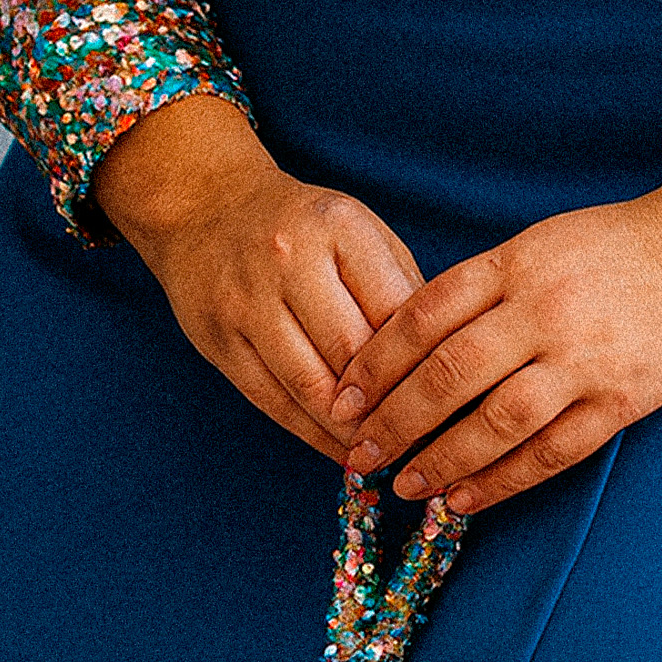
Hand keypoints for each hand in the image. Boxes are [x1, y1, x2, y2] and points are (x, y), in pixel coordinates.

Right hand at [93, 96, 423, 460]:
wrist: (206, 206)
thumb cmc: (304, 226)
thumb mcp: (361, 233)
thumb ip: (401, 288)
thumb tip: (443, 363)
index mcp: (339, 227)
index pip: (396, 311)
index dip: (427, 363)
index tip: (455, 402)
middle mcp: (289, 261)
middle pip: (353, 352)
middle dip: (393, 405)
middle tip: (429, 443)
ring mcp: (247, 303)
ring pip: (311, 386)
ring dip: (353, 432)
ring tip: (388, 455)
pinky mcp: (218, 341)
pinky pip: (273, 402)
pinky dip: (312, 434)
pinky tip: (342, 451)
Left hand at [330, 127, 661, 510]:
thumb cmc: (611, 247)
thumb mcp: (536, 242)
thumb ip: (478, 286)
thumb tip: (404, 342)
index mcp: (516, 264)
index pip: (425, 315)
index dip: (376, 362)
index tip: (343, 397)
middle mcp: (545, 310)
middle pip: (450, 373)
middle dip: (395, 420)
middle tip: (358, 452)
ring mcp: (584, 358)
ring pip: (497, 421)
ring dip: (442, 459)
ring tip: (406, 486)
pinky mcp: (620, 399)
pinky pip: (552, 451)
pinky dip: (503, 481)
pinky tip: (465, 499)